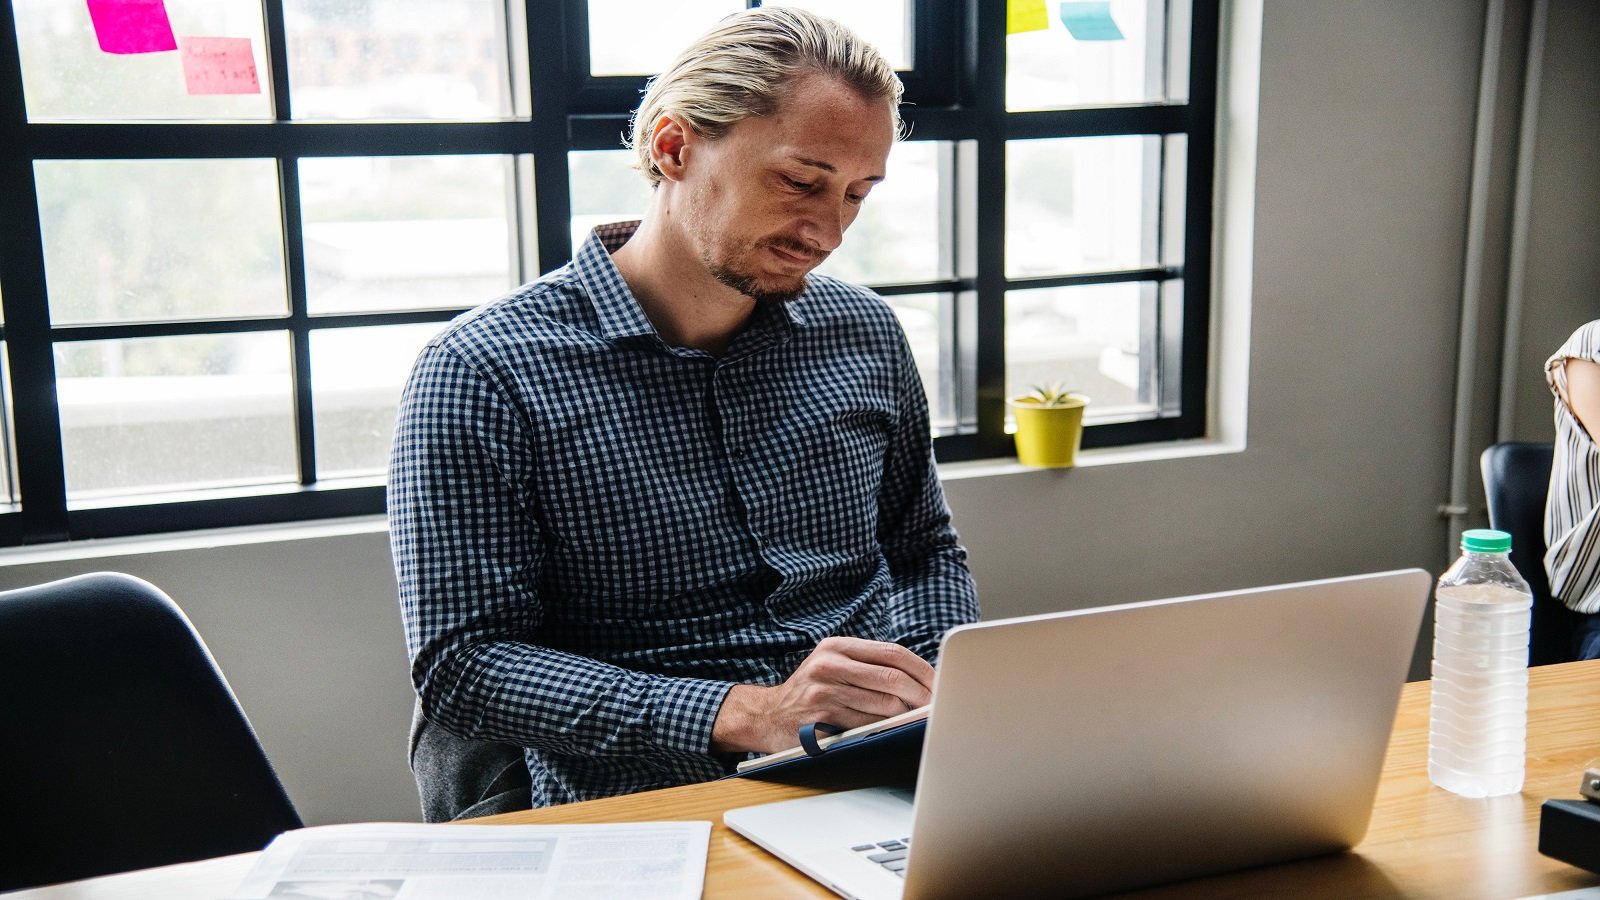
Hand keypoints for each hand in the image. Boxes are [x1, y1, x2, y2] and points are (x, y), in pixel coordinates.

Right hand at [710, 636, 934, 754]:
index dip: (922, 669)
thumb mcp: (833, 665)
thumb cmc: (811, 692)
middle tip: (938, 706)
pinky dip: (886, 729)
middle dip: (922, 694)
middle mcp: (830, 664)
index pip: (893, 653)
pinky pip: (868, 725)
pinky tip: (893, 730)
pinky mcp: (822, 718)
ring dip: (907, 715)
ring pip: (884, 704)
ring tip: (918, 719)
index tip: (940, 683)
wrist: (766, 715)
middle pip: (893, 677)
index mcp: (838, 646)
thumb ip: (869, 666)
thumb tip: (921, 679)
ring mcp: (824, 691)